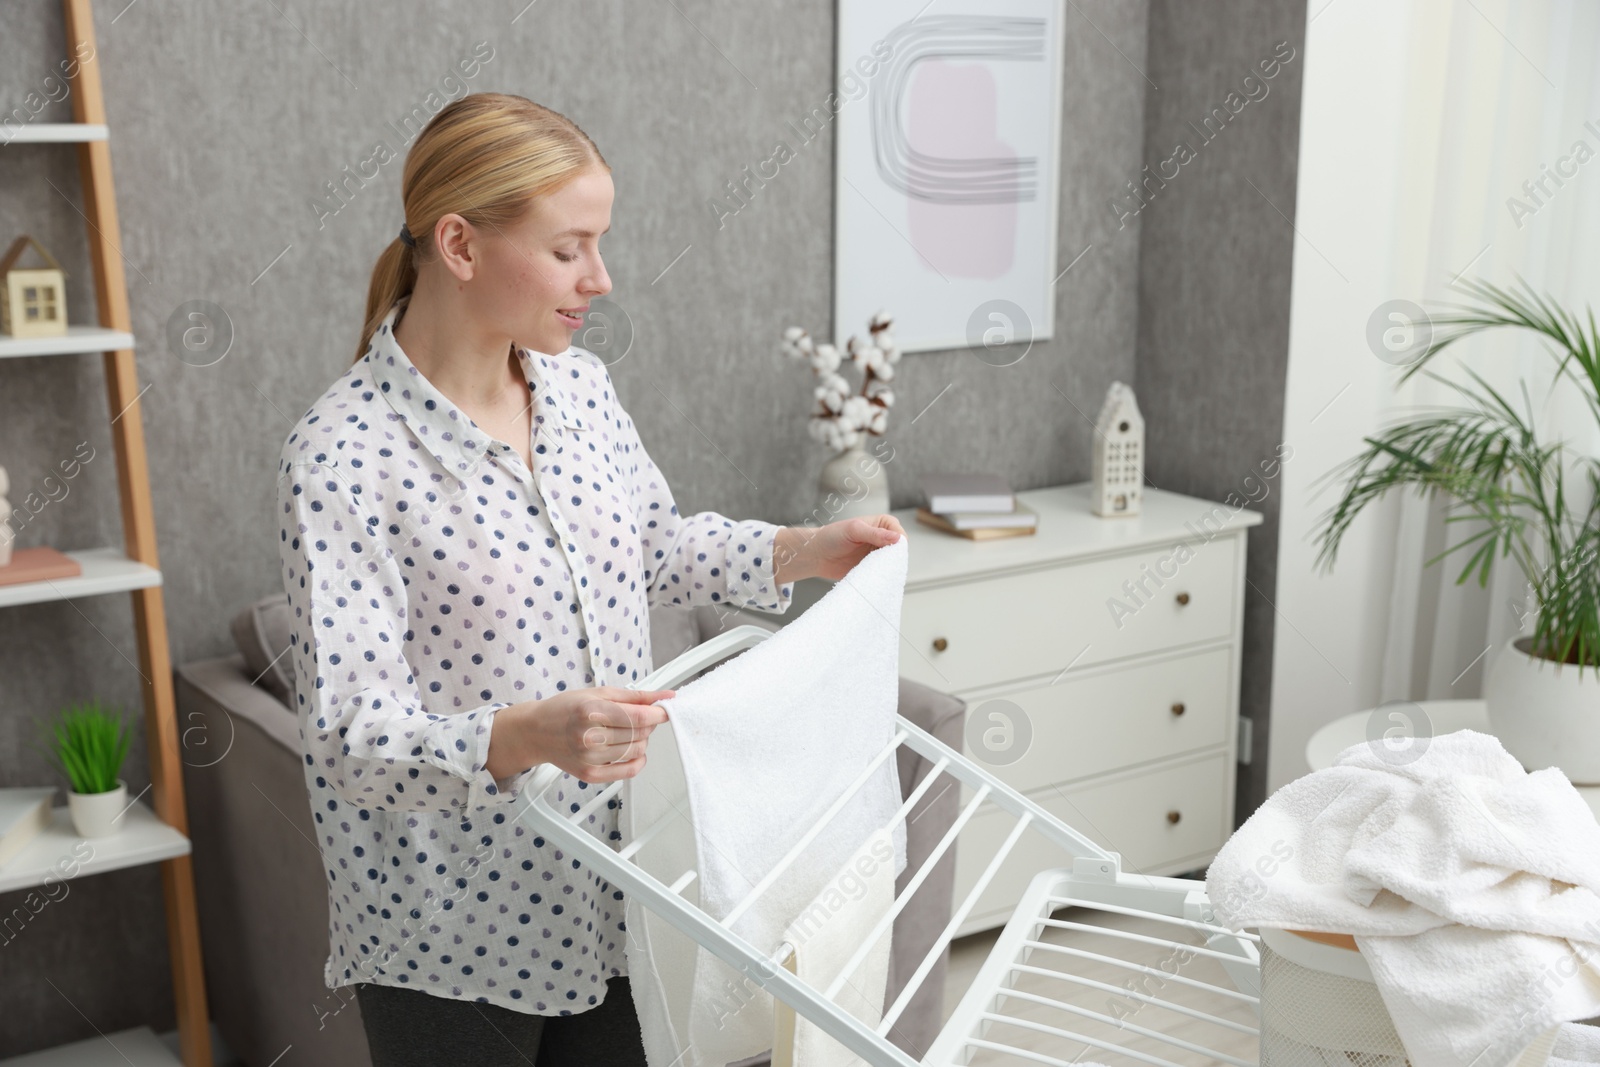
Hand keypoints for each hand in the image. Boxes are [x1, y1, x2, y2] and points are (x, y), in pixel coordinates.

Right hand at [486, 686, 674, 783]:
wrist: (536, 732)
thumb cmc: (565, 709)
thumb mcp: (598, 693)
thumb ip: (634, 695)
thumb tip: (665, 696)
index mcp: (591, 712)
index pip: (638, 716)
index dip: (658, 713)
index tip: (664, 710)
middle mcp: (589, 737)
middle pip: (640, 733)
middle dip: (648, 724)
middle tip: (638, 717)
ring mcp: (590, 759)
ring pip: (637, 751)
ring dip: (642, 740)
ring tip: (628, 731)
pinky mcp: (590, 775)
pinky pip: (628, 771)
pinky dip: (638, 760)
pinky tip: (631, 750)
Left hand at [775, 514, 904, 583]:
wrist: (816, 555)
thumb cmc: (831, 537)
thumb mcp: (854, 530)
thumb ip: (875, 533)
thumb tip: (896, 538)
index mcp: (882, 524)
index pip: (900, 534)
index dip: (898, 543)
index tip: (891, 551)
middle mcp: (882, 539)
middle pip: (899, 551)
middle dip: (895, 559)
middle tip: (883, 564)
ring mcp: (878, 555)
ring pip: (893, 564)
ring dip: (888, 569)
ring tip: (877, 571)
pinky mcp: (872, 569)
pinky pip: (883, 575)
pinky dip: (881, 577)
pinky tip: (875, 579)